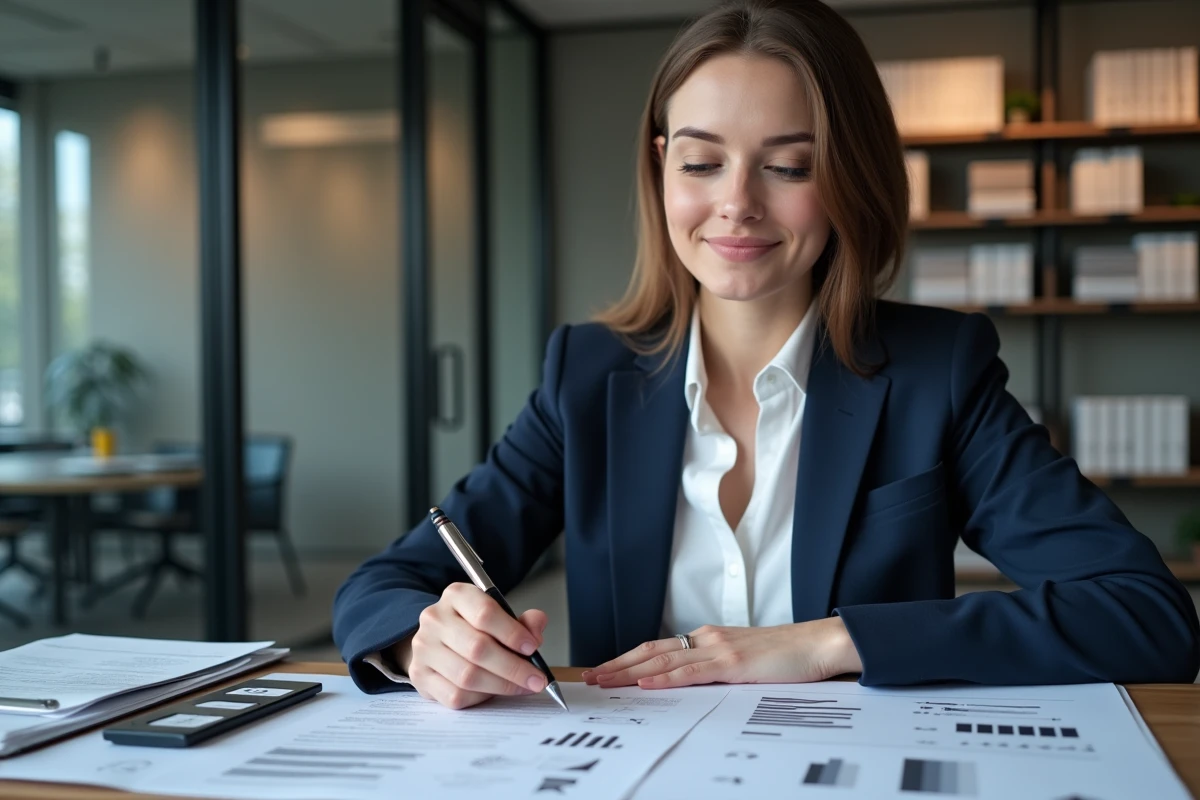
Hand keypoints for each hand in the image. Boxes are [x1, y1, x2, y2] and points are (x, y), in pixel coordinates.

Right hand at [395, 582, 549, 708]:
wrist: (438, 642)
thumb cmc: (474, 628)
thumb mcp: (499, 616)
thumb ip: (522, 621)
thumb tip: (537, 623)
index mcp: (457, 596)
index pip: (485, 613)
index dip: (512, 633)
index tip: (532, 647)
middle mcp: (435, 619)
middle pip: (478, 648)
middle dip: (513, 668)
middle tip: (536, 679)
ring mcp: (424, 648)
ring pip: (467, 675)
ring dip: (501, 686)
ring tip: (521, 687)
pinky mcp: (419, 675)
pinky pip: (454, 695)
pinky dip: (480, 697)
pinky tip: (493, 692)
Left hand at [581, 617, 861, 689]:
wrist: (818, 643)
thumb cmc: (786, 654)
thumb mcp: (743, 659)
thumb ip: (716, 666)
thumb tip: (689, 680)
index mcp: (709, 638)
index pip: (658, 648)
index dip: (628, 658)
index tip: (604, 669)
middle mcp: (707, 639)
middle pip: (651, 652)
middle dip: (617, 665)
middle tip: (590, 677)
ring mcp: (719, 650)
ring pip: (663, 662)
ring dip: (629, 672)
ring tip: (604, 681)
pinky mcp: (733, 664)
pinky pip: (692, 673)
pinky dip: (665, 678)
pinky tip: (645, 683)